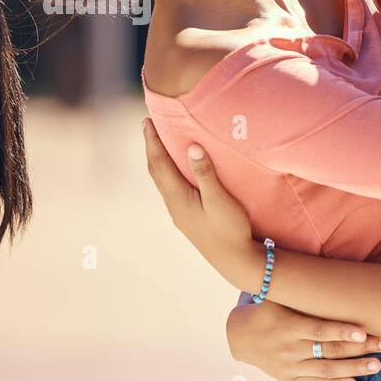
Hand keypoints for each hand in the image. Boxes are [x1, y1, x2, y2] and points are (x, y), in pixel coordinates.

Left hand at [142, 118, 259, 286]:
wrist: (234, 260)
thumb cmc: (230, 229)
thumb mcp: (220, 200)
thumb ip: (205, 173)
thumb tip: (192, 146)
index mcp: (178, 197)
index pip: (159, 162)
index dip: (152, 140)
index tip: (146, 120)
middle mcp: (173, 204)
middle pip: (156, 170)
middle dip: (151, 147)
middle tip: (147, 125)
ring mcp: (179, 213)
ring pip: (162, 181)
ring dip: (158, 160)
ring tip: (158, 144)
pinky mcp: (187, 218)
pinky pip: (171, 188)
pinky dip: (168, 172)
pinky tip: (176, 172)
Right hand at [227, 295, 380, 380]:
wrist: (239, 336)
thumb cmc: (267, 308)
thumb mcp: (278, 297)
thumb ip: (302, 291)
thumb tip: (332, 273)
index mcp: (288, 325)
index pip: (319, 330)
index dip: (342, 332)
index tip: (364, 331)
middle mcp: (289, 348)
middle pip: (329, 350)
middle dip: (360, 349)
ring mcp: (289, 366)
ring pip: (326, 370)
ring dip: (354, 369)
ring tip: (378, 365)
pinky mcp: (290, 378)